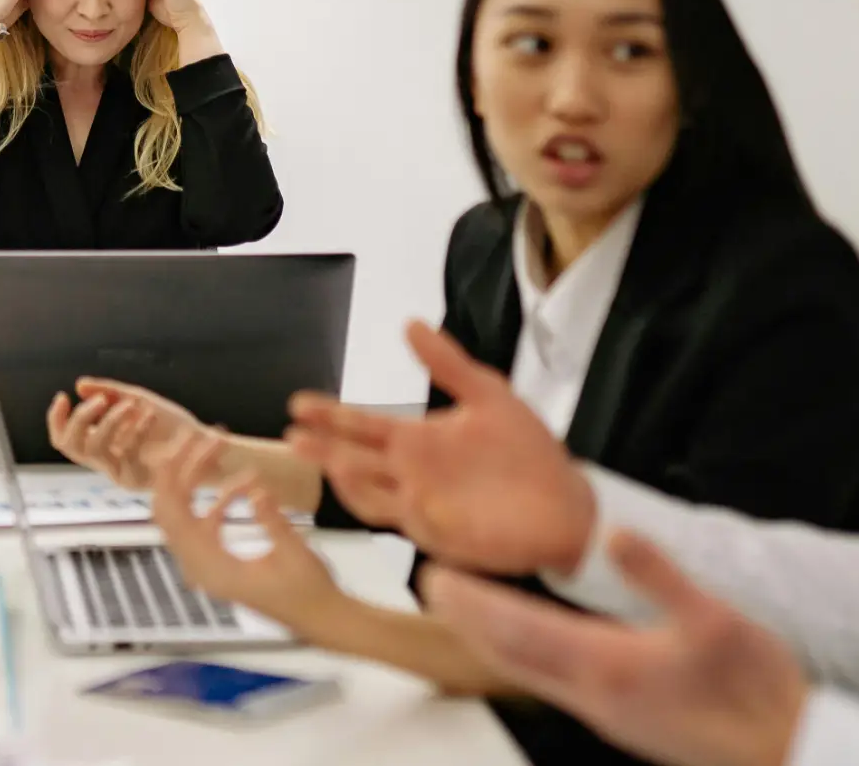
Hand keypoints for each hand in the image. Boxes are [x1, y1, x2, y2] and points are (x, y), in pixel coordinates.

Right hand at [47, 378, 202, 488]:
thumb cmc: (171, 424)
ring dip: (109, 421)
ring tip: (130, 404)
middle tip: (99, 401)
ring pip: (95, 448)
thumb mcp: (138, 400)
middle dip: (80, 419)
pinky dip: (135, 429)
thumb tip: (79, 385)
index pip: (64, 439)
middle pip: (70, 446)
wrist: (203, 445)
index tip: (63, 395)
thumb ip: (109, 393)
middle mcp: (105, 460)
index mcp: (102, 443)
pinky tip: (149, 413)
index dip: (56, 420)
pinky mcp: (136, 479)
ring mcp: (118, 471)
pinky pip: (125, 452)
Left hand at [148, 434, 342, 631]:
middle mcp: (202, 569)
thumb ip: (273, 522)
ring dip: (199, 480)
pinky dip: (219, 499)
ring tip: (220, 447)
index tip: (176, 445)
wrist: (320, 617)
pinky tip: (245, 483)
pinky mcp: (219, 561)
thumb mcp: (295, 553)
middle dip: (180, 469)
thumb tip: (257, 491)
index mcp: (214, 570)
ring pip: (186, 514)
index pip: (176, 518)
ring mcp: (208, 566)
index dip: (170, 478)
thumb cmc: (310, 591)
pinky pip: (204, 523)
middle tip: (194, 436)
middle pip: (171, 511)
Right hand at [288, 321, 596, 574]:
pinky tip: (389, 493)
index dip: (330, 415)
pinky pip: (409, 523)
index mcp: (417, 441)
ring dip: (350, 481)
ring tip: (332, 461)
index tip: (298, 403)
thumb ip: (447, 363)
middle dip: (323, 449)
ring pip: (370, 497)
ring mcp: (423, 507)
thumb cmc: (527, 452)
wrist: (566, 502)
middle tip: (292, 436)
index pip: (363, 425)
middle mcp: (410, 474)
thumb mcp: (487, 394)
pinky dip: (395, 509)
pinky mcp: (443, 535)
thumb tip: (410, 324)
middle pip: (353, 461)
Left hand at [421, 533, 807, 765]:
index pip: (518, 630)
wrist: (785, 754)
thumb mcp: (716, 619)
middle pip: (510, 656)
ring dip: (492, 642)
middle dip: (467, 621)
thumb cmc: (757, 694)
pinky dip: (526, 659)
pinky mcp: (624, 722)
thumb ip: (660, 576)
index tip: (435, 578)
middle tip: (432, 588)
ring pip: (529, 674)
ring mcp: (607, 714)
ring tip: (467, 615)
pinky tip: (532, 650)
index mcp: (608, 666)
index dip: (472, 603)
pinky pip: (554, 686)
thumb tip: (616, 534)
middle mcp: (595, 696)